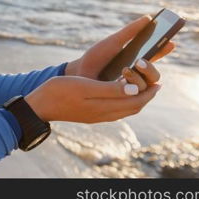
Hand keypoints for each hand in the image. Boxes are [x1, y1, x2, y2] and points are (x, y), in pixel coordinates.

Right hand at [24, 75, 161, 122]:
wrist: (39, 105)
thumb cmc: (59, 91)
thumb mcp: (85, 86)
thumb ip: (110, 89)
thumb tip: (134, 89)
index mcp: (104, 107)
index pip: (135, 102)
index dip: (149, 93)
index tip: (159, 82)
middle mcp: (103, 114)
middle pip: (133, 108)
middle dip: (146, 96)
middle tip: (154, 83)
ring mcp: (96, 115)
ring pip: (124, 109)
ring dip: (136, 99)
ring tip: (141, 86)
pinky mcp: (90, 114)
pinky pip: (114, 109)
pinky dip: (124, 101)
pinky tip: (120, 91)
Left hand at [64, 15, 175, 88]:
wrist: (79, 73)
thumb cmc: (96, 57)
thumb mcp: (113, 42)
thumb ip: (130, 32)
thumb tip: (148, 18)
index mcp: (137, 60)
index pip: (155, 56)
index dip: (164, 50)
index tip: (171, 42)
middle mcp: (137, 76)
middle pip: (154, 75)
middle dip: (151, 68)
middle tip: (140, 60)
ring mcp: (131, 89)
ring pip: (147, 87)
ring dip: (139, 78)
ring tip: (125, 69)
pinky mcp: (124, 99)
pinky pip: (136, 98)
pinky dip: (132, 88)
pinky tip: (124, 80)